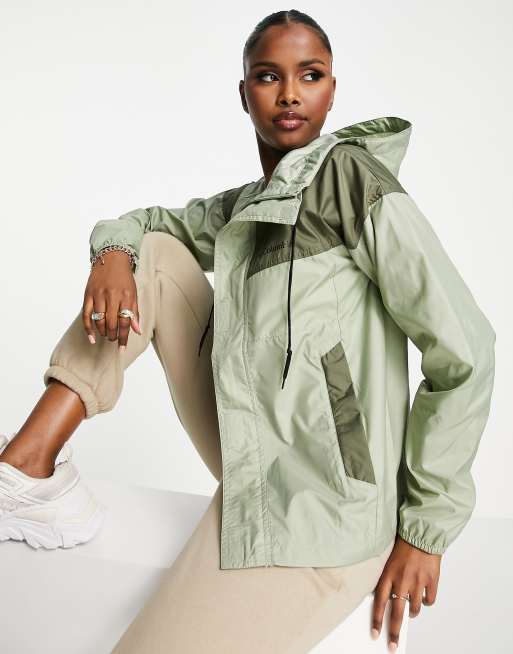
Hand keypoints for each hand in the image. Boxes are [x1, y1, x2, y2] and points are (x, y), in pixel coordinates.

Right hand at [82, 250, 141, 348]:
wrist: (111, 258)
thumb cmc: (124, 278)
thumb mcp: (134, 293)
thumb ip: (135, 313)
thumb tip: (137, 331)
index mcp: (126, 296)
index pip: (125, 321)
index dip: (124, 337)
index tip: (122, 349)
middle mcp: (112, 296)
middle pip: (111, 323)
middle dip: (113, 336)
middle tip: (113, 340)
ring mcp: (98, 295)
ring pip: (99, 320)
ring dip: (103, 332)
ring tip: (106, 335)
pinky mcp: (88, 294)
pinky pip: (86, 314)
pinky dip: (88, 328)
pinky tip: (91, 337)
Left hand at [371, 535, 440, 651]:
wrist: (422, 533)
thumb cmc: (404, 544)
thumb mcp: (390, 560)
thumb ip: (388, 578)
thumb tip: (385, 597)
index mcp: (389, 574)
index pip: (379, 602)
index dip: (377, 619)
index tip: (375, 633)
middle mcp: (403, 580)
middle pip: (396, 612)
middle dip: (394, 631)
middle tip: (393, 644)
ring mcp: (418, 581)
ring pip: (414, 608)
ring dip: (411, 612)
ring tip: (410, 609)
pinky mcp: (432, 581)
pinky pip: (429, 600)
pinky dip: (426, 602)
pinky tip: (423, 598)